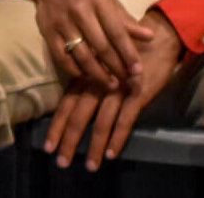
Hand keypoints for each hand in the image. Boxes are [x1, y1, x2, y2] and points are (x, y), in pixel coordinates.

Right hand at [27, 0, 153, 88]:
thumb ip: (125, 20)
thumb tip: (150, 37)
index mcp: (98, 0)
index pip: (117, 32)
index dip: (128, 53)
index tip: (138, 71)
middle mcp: (79, 11)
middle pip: (101, 46)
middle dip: (116, 67)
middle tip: (127, 82)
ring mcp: (61, 21)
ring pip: (82, 54)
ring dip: (98, 74)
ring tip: (110, 84)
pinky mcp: (46, 30)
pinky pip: (61, 56)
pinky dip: (74, 70)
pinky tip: (86, 75)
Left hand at [45, 8, 184, 169]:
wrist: (157, 37)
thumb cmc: (126, 49)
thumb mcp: (101, 60)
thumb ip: (87, 77)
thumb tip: (72, 100)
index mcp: (87, 75)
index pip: (66, 103)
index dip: (56, 125)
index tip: (47, 145)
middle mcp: (98, 83)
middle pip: (78, 116)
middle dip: (68, 140)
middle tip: (61, 161)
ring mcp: (117, 89)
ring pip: (101, 122)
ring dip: (94, 146)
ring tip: (89, 166)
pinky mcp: (137, 94)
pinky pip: (125, 120)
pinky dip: (117, 138)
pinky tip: (111, 154)